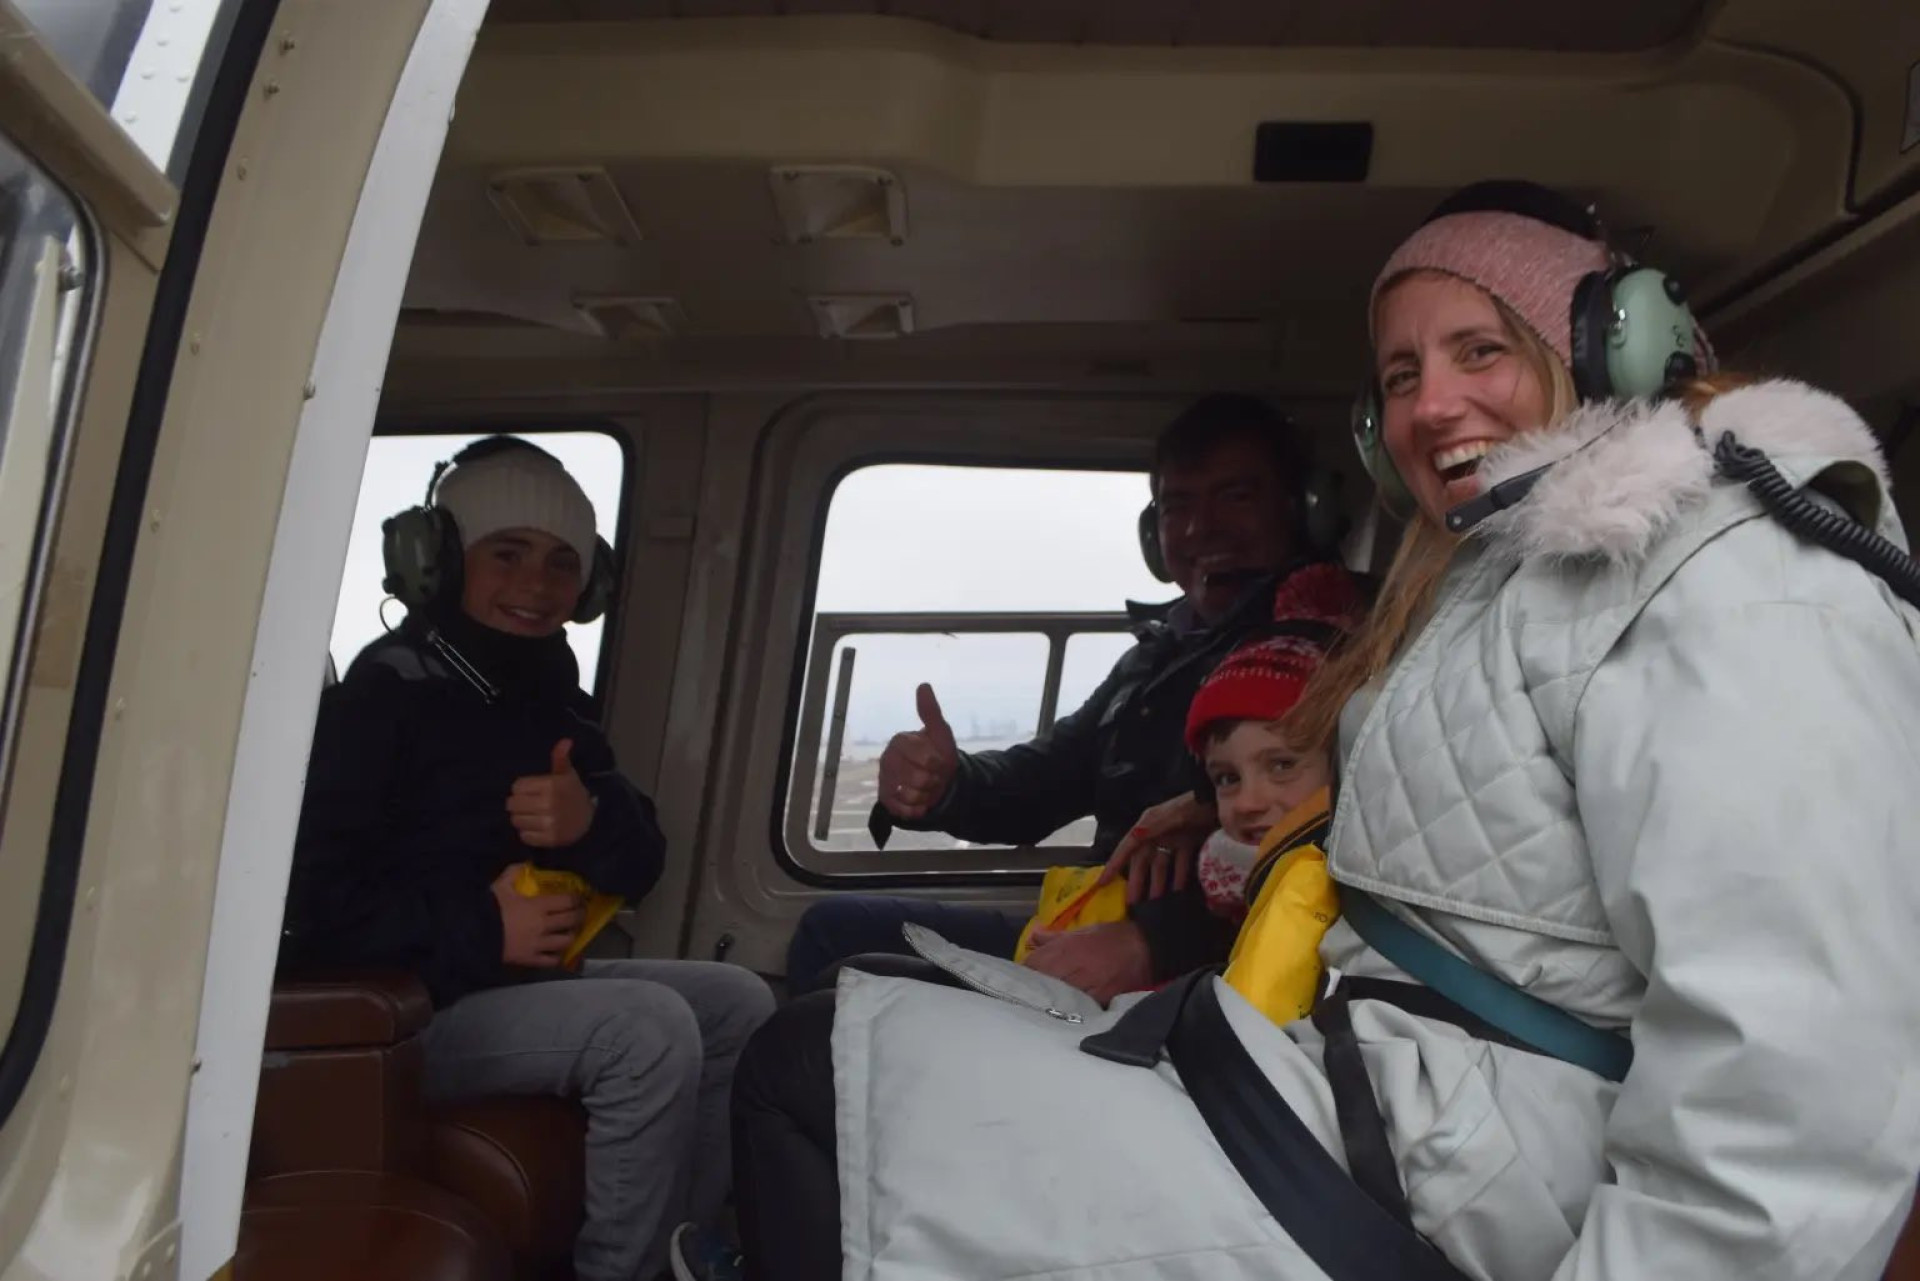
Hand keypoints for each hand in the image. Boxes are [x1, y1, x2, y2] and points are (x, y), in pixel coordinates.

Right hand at [491, 863, 585, 967]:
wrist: (475, 935)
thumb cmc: (490, 909)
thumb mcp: (500, 886)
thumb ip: (514, 872)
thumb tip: (525, 863)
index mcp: (539, 906)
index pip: (568, 901)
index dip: (577, 898)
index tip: (580, 897)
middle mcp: (544, 925)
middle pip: (572, 920)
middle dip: (580, 915)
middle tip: (581, 912)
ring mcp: (539, 944)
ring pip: (566, 941)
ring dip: (572, 935)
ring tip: (571, 931)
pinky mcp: (531, 959)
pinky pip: (551, 961)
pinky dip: (557, 956)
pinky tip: (557, 952)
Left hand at [509, 739, 594, 847]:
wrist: (590, 822)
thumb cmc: (573, 794)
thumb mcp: (567, 774)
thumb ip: (561, 758)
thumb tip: (565, 740)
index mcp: (551, 786)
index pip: (517, 787)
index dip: (523, 788)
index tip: (533, 791)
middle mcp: (548, 804)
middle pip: (513, 804)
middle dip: (519, 804)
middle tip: (531, 804)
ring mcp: (548, 823)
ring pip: (516, 820)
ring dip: (522, 818)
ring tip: (534, 816)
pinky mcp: (548, 839)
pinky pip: (524, 836)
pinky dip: (528, 833)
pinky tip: (538, 827)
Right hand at [877, 684, 958, 819]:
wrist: (939, 782)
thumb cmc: (939, 755)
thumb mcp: (940, 733)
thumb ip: (930, 711)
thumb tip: (923, 685)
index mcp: (899, 741)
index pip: (924, 757)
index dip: (937, 763)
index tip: (940, 762)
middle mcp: (887, 760)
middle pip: (918, 779)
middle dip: (933, 781)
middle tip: (934, 777)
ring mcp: (884, 780)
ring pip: (911, 795)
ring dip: (926, 795)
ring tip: (927, 788)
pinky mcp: (885, 800)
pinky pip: (904, 810)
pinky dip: (917, 809)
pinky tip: (920, 801)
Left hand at [1022, 921, 1152, 1004]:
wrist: (1145, 947)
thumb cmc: (1112, 937)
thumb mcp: (1082, 931)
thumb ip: (1054, 937)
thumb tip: (1032, 937)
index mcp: (1066, 948)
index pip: (1033, 965)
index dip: (1023, 974)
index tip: (1020, 979)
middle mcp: (1073, 967)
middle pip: (1042, 982)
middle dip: (1032, 989)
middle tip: (1026, 996)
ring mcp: (1086, 984)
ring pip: (1057, 996)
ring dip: (1048, 1001)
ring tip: (1041, 1006)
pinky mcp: (1100, 999)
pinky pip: (1077, 1007)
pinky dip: (1069, 1010)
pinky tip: (1063, 1013)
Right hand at [1098, 793, 1216, 903]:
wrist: (1220, 799)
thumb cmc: (1194, 805)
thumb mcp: (1174, 815)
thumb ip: (1154, 827)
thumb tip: (1134, 836)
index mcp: (1148, 825)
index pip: (1127, 847)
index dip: (1114, 864)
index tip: (1102, 882)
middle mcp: (1157, 833)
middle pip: (1143, 860)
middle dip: (1137, 881)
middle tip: (1132, 903)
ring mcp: (1173, 838)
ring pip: (1161, 864)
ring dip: (1158, 882)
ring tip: (1155, 903)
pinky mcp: (1188, 842)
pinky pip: (1180, 862)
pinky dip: (1179, 875)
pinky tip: (1178, 890)